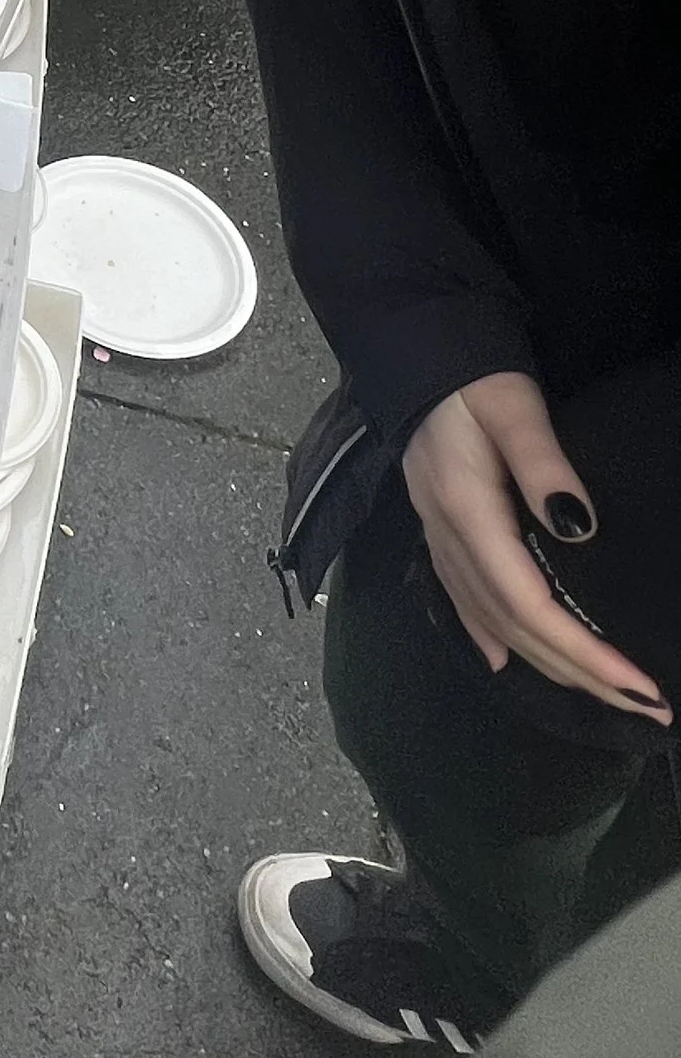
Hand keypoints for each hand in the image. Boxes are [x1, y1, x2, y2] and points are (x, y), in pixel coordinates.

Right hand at [401, 374, 670, 719]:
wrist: (413, 351)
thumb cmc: (470, 376)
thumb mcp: (513, 406)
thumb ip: (544, 464)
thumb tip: (579, 529)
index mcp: (468, 512)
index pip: (528, 604)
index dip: (582, 651)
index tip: (636, 682)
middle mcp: (449, 537)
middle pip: (513, 626)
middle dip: (578, 673)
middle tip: (643, 705)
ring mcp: (437, 536)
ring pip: (490, 621)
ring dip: (546, 664)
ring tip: (599, 692)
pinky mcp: (437, 528)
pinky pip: (460, 599)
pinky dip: (484, 637)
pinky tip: (503, 662)